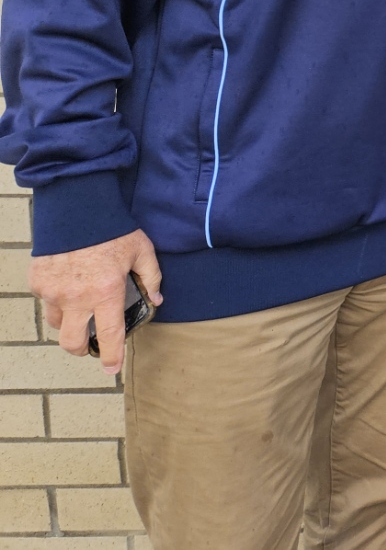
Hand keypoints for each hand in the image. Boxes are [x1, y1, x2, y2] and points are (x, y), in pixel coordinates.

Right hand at [30, 229, 162, 375]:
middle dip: (81, 349)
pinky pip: (47, 300)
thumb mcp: (141, 251)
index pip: (109, 334)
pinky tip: (69, 282)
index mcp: (106, 292)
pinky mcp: (38, 282)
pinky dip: (57, 298)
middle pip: (72, 341)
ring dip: (69, 322)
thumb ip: (151, 277)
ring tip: (82, 306)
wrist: (77, 208)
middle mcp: (77, 297)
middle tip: (89, 344)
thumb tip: (156, 299)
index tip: (111, 368)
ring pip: (57, 322)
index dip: (110, 355)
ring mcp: (54, 291)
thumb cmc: (113, 230)